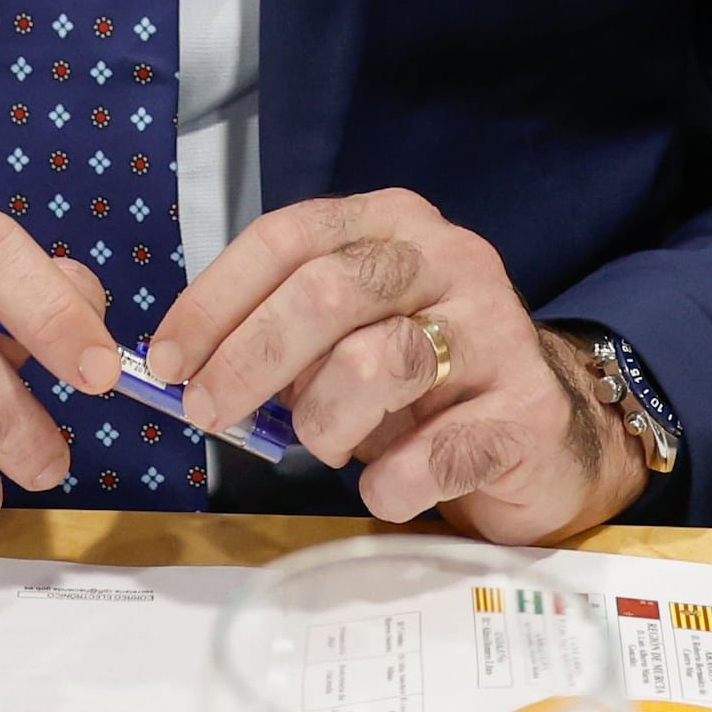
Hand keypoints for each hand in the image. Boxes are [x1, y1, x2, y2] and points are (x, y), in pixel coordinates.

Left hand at [147, 193, 642, 541]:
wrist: (545, 432)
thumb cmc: (424, 381)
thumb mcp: (346, 338)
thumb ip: (281, 335)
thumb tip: (186, 371)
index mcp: (393, 224)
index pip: (287, 238)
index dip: (214, 301)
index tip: (166, 362)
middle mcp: (450, 259)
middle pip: (327, 291)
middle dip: (249, 359)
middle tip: (209, 413)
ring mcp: (497, 331)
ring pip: (378, 363)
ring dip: (324, 422)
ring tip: (324, 445)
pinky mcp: (527, 411)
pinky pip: (433, 454)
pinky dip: (389, 484)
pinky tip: (385, 488)